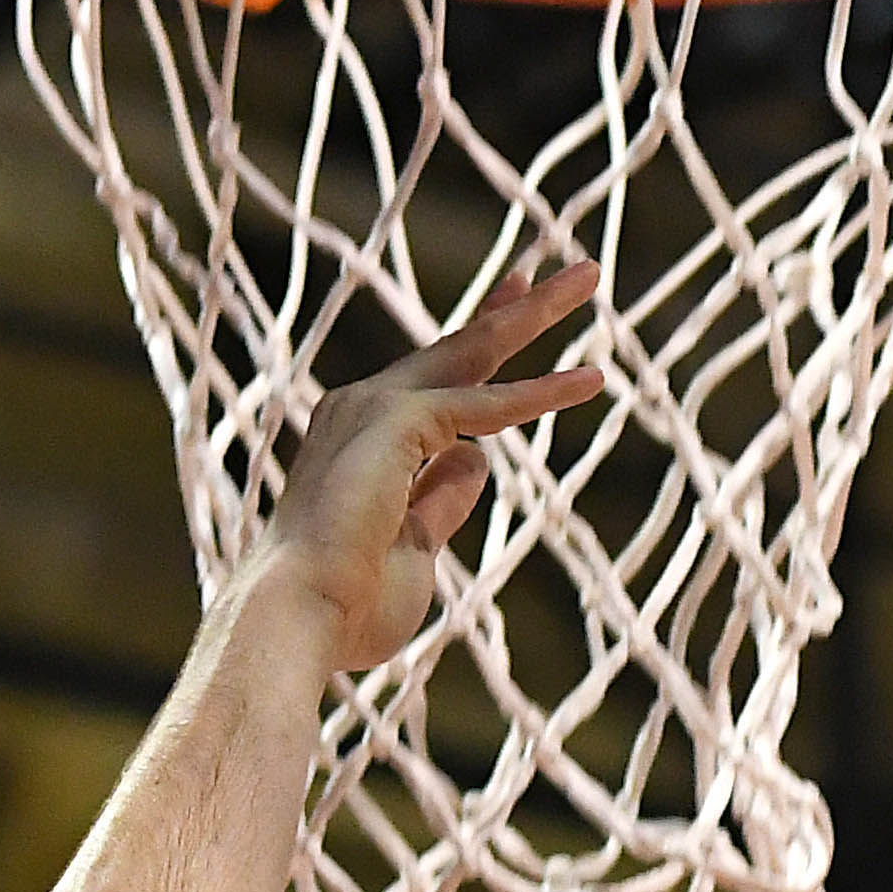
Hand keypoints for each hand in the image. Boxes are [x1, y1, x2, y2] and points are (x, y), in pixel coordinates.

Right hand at [239, 257, 607, 672]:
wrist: (299, 617)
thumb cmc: (349, 605)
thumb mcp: (416, 547)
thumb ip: (444, 500)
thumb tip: (478, 459)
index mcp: (360, 438)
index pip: (436, 381)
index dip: (484, 347)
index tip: (520, 312)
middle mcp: (361, 407)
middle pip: (456, 347)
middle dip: (515, 309)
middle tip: (573, 274)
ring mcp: (374, 407)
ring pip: (473, 351)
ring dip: (534, 315)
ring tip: (591, 275)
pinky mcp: (397, 422)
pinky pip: (484, 404)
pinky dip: (540, 394)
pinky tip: (593, 381)